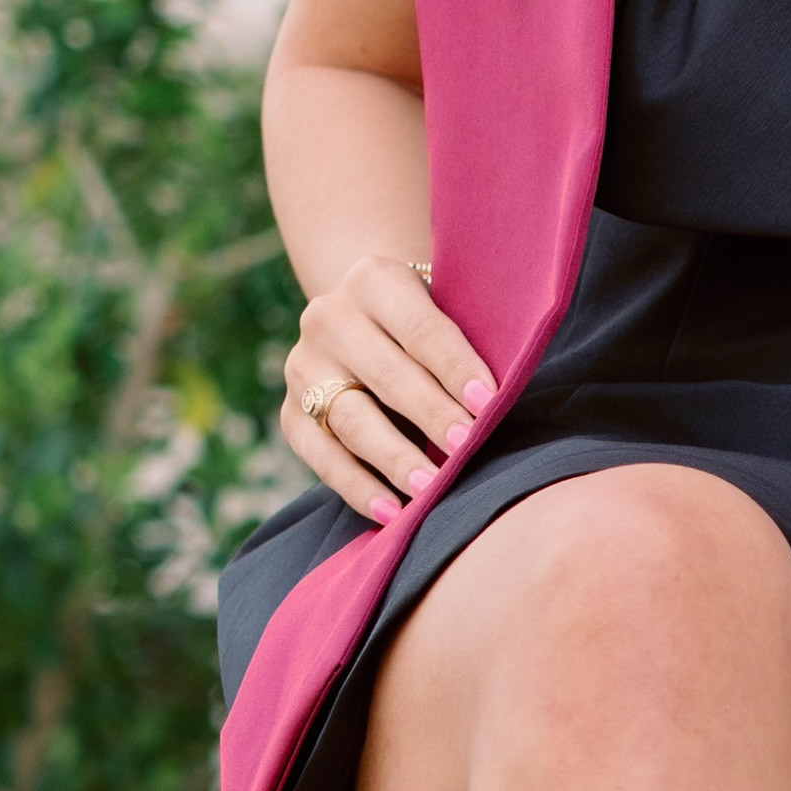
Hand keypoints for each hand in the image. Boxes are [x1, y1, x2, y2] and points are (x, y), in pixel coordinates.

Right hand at [280, 251, 495, 517]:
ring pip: (350, 417)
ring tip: (431, 487)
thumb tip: (501, 401)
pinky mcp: (290, 413)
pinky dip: (355, 486)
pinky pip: (320, 455)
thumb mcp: (445, 308)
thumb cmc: (428, 325)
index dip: (455, 367)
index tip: (489, 403)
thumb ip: (469, 339)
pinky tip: (391, 510)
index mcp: (374, 280)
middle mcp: (329, 318)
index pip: (420, 328)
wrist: (362, 321)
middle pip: (385, 373)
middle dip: (430, 413)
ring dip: (393, 456)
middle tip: (466, 446)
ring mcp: (303, 366)